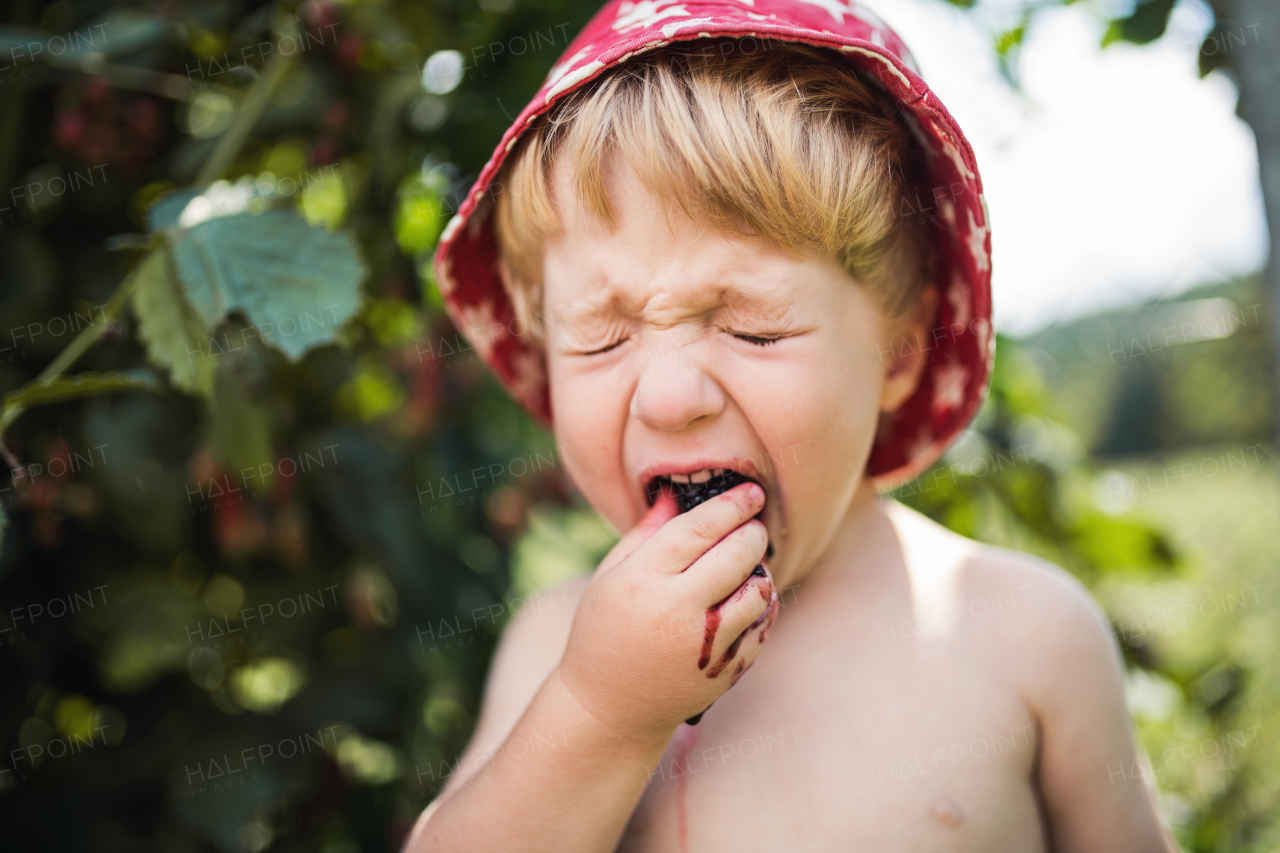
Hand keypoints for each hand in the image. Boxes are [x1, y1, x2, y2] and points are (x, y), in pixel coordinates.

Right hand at [556, 482, 777, 742]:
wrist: (610, 709)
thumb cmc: (605, 632)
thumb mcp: (611, 577)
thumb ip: (647, 533)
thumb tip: (675, 493)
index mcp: (643, 581)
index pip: (699, 528)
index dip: (731, 505)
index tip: (752, 491)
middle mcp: (677, 611)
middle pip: (737, 554)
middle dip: (753, 533)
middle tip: (753, 527)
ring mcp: (705, 646)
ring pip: (758, 591)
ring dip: (761, 571)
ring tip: (749, 565)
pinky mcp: (725, 671)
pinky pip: (763, 628)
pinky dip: (764, 607)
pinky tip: (751, 598)